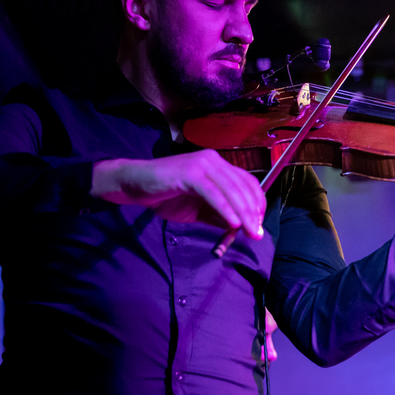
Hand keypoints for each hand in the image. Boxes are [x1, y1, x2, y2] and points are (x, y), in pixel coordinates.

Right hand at [90, 150, 265, 238]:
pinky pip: (213, 193)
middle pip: (244, 186)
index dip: (258, 204)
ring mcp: (202, 164)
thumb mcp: (199, 209)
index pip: (248, 182)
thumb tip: (241, 228)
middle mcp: (213, 160)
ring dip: (244, 213)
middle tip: (257, 234)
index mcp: (218, 165)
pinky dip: (225, 208)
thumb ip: (219, 215)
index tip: (259, 225)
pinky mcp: (189, 173)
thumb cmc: (166, 196)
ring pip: (231, 189)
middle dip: (254, 212)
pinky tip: (233, 223)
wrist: (135, 186)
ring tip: (250, 231)